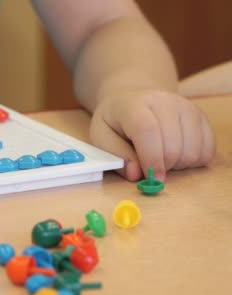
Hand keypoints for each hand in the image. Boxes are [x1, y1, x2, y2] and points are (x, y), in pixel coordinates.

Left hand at [89, 89, 215, 180]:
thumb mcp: (102, 137)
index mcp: (134, 106)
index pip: (147, 130)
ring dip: (179, 164)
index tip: (151, 179)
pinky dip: (194, 160)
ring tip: (162, 158)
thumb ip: (117, 157)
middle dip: (163, 166)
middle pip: (173, 145)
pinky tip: (177, 155)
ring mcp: (186, 107)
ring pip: (193, 149)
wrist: (132, 98)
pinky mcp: (201, 115)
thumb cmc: (115, 122)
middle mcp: (164, 102)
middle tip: (150, 167)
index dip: (151, 159)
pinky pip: (208, 148)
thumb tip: (136, 175)